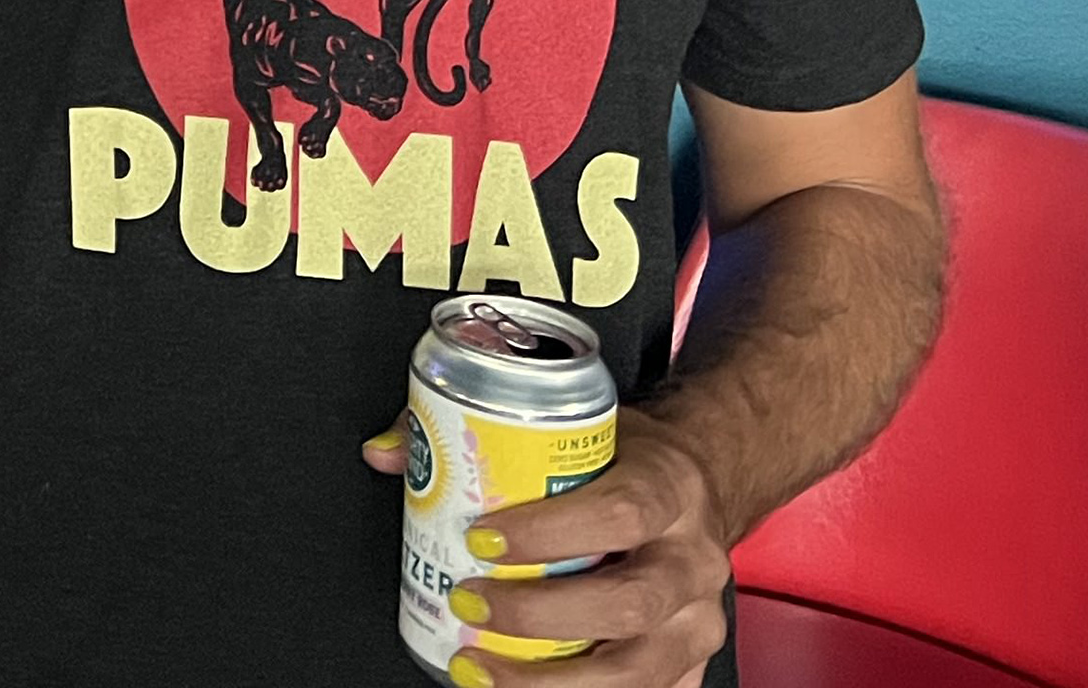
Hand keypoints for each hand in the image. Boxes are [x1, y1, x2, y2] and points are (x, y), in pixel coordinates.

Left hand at [358, 413, 734, 686]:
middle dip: (536, 615)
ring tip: (480, 667)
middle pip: (626, 603)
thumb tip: (388, 451)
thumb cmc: (626, 459)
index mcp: (668, 488)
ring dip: (549, 680)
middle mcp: (691, 557)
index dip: (547, 533)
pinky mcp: (690, 659)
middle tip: (469, 603)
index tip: (480, 540)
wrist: (699, 480)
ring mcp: (697, 616)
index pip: (618, 514)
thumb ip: (477, 430)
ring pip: (636, 669)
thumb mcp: (571, 425)